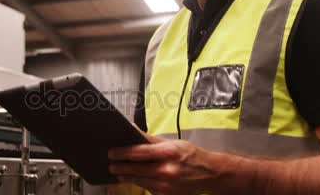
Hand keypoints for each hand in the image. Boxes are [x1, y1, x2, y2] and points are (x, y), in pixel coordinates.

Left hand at [108, 132, 228, 194]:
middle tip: (110, 164)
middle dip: (120, 167)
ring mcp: (166, 185)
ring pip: (138, 180)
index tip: (111, 152)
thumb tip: (132, 130)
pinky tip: (135, 178)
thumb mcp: (173, 143)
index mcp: (167, 153)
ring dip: (127, 176)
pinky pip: (147, 189)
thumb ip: (151, 139)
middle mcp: (166, 170)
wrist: (209, 174)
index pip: (138, 152)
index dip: (122, 153)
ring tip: (119, 172)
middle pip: (135, 169)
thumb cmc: (190, 156)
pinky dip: (140, 183)